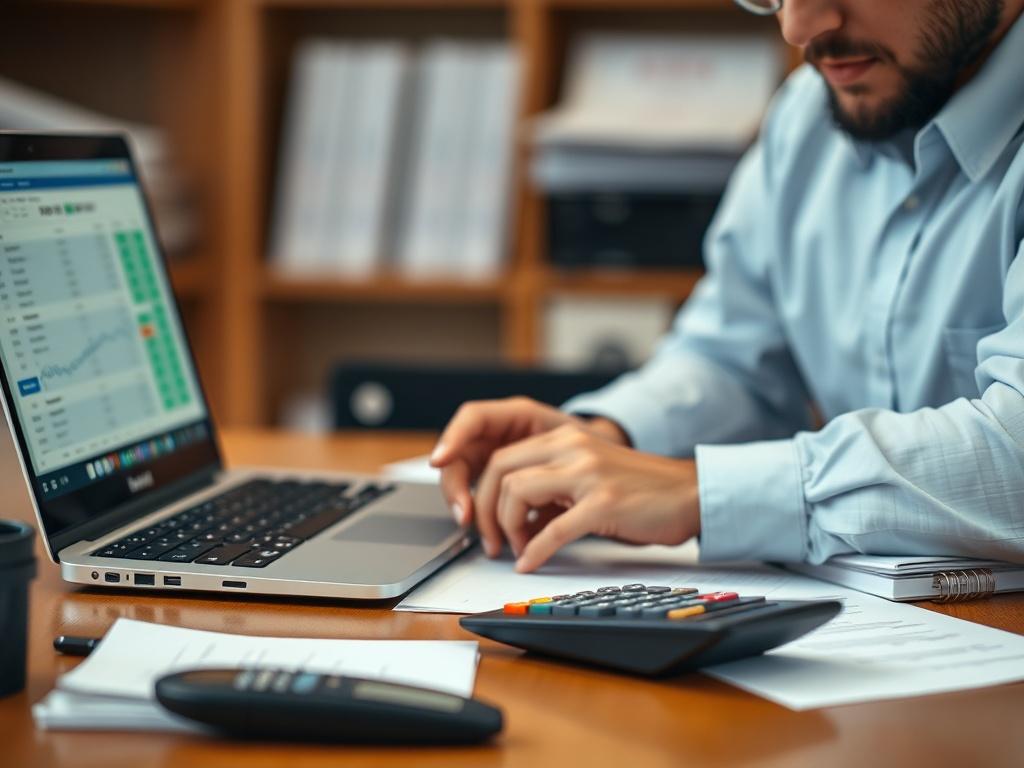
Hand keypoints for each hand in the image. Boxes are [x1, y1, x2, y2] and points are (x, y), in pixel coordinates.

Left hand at [435, 410, 700, 571]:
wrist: (691, 493)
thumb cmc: (641, 491)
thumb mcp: (590, 473)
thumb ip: (555, 481)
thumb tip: (516, 511)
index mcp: (566, 438)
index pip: (503, 457)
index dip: (487, 492)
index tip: (488, 519)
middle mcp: (573, 447)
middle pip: (501, 470)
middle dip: (488, 509)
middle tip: (492, 539)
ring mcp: (588, 474)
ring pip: (518, 492)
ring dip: (508, 527)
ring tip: (517, 549)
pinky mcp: (604, 503)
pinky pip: (553, 530)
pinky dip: (534, 551)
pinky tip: (530, 564)